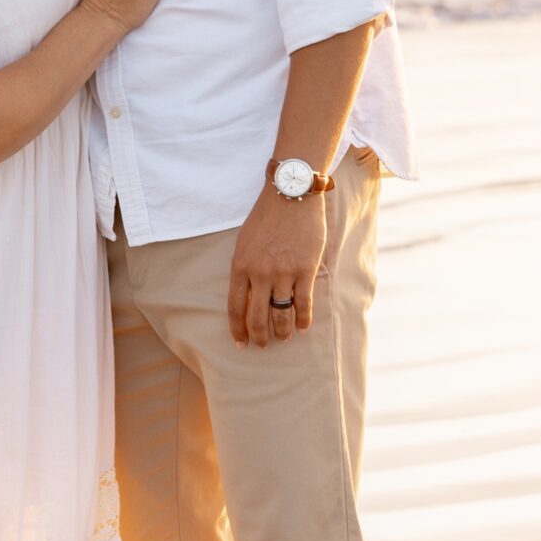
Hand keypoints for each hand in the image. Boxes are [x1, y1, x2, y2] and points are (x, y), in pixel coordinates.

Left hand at [228, 185, 326, 348]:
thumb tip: (247, 296)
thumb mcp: (245, 242)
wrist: (291, 194)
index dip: (237, 330)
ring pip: (281, 315)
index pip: (235, 308)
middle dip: (259, 337)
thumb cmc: (266, 216)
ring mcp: (283, 273)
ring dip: (282, 332)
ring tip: (284, 338)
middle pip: (257, 317)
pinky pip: (304, 304)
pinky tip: (303, 326)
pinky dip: (303, 319)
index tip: (240, 343)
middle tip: (262, 346)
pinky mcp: (305, 270)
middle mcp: (260, 274)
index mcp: (240, 266)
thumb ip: (244, 269)